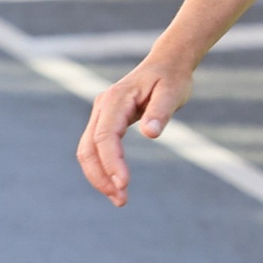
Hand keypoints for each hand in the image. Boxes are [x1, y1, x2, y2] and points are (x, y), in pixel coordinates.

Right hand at [77, 55, 195, 207]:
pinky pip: (96, 148)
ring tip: (120, 198)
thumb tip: (150, 134)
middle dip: (101, 177)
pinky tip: (115, 183)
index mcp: (116, 99)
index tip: (124, 183)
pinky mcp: (104, 121)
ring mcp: (100, 114)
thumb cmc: (172, 77)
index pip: (105, 136)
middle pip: (89, 148)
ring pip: (88, 151)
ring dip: (99, 176)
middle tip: (121, 200)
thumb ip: (161, 111)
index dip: (112, 162)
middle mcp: (102, 106)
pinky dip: (102, 167)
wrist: (166, 62)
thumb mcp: (174, 91)